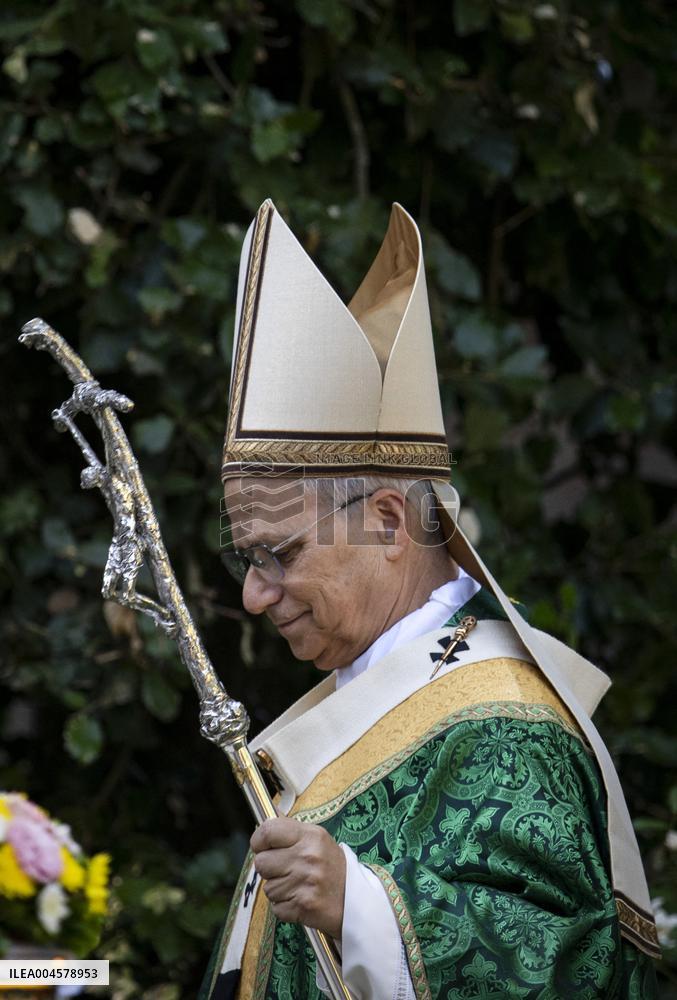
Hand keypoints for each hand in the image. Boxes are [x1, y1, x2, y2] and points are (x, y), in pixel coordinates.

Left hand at [250, 816, 345, 938]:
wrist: (355, 899)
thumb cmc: (331, 866)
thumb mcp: (317, 838)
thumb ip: (291, 827)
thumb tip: (270, 812)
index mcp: (310, 836)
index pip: (268, 831)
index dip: (259, 840)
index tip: (262, 846)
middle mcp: (307, 857)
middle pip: (261, 862)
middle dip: (269, 868)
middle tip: (285, 869)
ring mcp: (305, 883)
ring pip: (268, 888)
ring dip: (278, 889)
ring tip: (297, 885)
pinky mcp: (302, 907)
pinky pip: (276, 907)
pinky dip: (284, 906)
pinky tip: (300, 899)